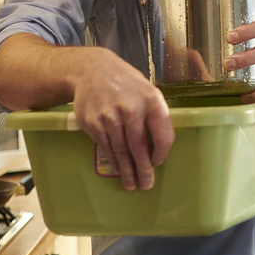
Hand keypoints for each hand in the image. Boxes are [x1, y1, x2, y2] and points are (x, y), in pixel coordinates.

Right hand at [70, 50, 174, 191]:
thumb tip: (160, 144)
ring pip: (121, 150)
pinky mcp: (93, 123)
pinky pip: (106, 147)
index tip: (158, 162)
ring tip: (131, 184)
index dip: (162, 152)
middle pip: (139, 147)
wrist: (92, 70)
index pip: (163, 134)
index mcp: (151, 100)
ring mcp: (110, 117)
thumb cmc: (125, 82)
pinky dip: (113, 159)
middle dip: (143, 169)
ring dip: (127, 170)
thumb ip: (154, 113)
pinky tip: (117, 167)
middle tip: (146, 184)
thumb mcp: (146, 89)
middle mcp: (131, 109)